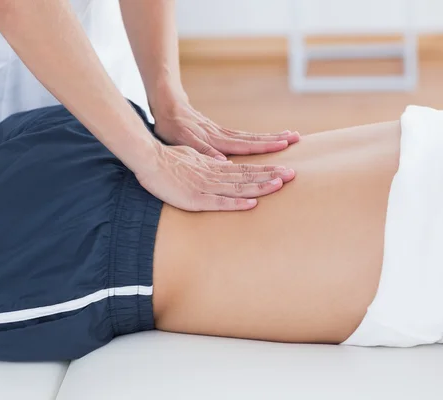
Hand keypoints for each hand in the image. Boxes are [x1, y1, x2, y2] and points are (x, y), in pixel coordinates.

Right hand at [136, 142, 295, 210]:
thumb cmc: (168, 159)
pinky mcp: (195, 197)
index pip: (245, 168)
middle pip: (247, 174)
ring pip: (238, 186)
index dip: (265, 170)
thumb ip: (209, 162)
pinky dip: (236, 202)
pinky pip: (219, 201)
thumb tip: (224, 165)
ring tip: (280, 185)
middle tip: (293, 175)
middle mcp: (215, 173)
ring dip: (260, 185)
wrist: (149, 159)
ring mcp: (206, 185)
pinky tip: (252, 203)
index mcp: (215, 166)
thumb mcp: (194, 158)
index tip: (283, 170)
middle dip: (271, 175)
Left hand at [153, 98, 299, 159]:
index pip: (247, 144)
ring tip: (290, 136)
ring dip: (271, 137)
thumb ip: (202, 151)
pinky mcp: (220, 133)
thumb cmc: (172, 126)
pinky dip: (258, 139)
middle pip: (254, 139)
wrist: (168, 106)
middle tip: (297, 138)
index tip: (285, 144)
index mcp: (217, 140)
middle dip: (276, 139)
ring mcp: (223, 133)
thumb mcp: (183, 141)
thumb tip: (222, 163)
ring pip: (251, 137)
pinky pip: (244, 137)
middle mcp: (224, 136)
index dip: (266, 146)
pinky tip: (267, 140)